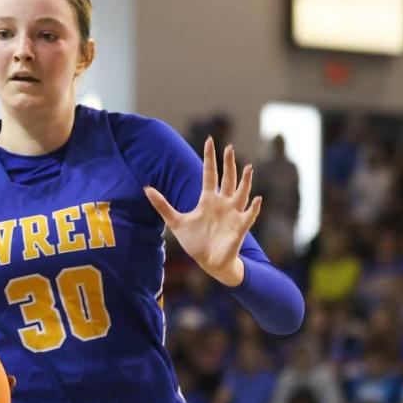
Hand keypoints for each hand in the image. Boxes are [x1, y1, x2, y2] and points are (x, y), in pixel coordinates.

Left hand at [144, 137, 260, 286]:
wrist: (209, 261)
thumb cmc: (195, 241)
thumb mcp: (175, 221)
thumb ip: (162, 205)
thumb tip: (146, 188)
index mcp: (208, 200)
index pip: (209, 174)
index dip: (209, 158)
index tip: (209, 140)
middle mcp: (222, 203)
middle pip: (227, 179)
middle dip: (228, 164)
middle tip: (228, 147)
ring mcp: (232, 214)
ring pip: (241, 193)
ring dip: (245, 181)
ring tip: (248, 167)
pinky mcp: (240, 227)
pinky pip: (249, 215)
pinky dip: (253, 208)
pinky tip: (256, 199)